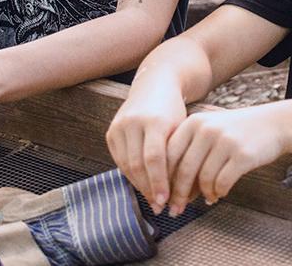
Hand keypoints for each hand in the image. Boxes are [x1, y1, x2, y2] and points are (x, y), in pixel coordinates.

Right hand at [106, 87, 187, 213]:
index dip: (159, 183)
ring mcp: (119, 125)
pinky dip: (130, 174)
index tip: (166, 201)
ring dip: (139, 185)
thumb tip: (179, 193)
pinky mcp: (111, 131)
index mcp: (155, 120)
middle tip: (160, 206)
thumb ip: (177, 156)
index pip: (154, 159)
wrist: (156, 84)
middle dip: (149, 189)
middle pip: (137, 164)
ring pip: (126, 165)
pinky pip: (119, 160)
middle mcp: (134, 122)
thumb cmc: (174, 111)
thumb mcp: (180, 129)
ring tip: (152, 199)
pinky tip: (142, 184)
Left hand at [165, 104, 285, 216]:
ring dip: (203, 194)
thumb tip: (170, 189)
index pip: (168, 155)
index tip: (160, 199)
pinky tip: (220, 194)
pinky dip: (219, 193)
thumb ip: (189, 152)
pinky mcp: (242, 155)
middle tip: (175, 211)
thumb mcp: (208, 130)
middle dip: (177, 195)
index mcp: (193, 122)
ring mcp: (225, 141)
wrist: (273, 124)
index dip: (161, 180)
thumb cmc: (235, 133)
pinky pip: (222, 183)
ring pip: (203, 179)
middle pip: (183, 170)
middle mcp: (206, 129)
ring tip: (208, 197)